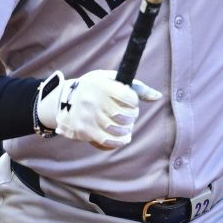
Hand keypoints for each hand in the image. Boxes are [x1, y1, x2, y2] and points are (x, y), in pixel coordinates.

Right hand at [37, 70, 161, 149]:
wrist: (64, 99)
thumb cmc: (96, 88)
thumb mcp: (112, 80)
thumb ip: (136, 88)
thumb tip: (158, 97)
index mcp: (102, 84)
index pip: (128, 97)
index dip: (133, 102)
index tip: (131, 103)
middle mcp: (93, 99)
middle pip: (123, 115)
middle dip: (131, 117)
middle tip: (130, 117)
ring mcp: (87, 116)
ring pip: (116, 129)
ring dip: (126, 131)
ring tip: (127, 128)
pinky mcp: (83, 130)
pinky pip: (106, 140)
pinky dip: (118, 142)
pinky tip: (123, 139)